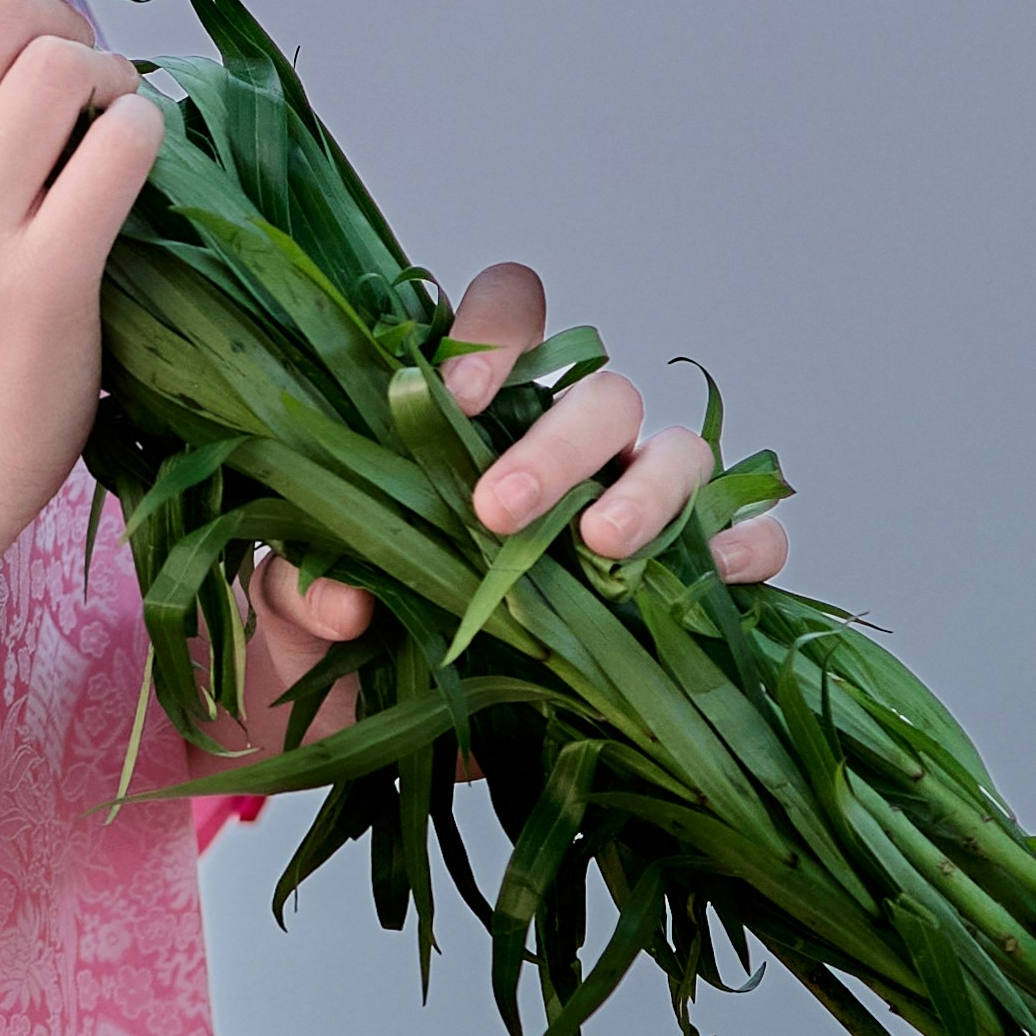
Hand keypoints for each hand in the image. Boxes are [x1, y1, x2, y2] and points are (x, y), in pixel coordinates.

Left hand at [247, 258, 790, 703]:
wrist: (376, 720)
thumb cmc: (338, 629)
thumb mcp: (291, 603)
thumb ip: (300, 582)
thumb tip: (341, 596)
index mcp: (476, 411)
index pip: (508, 316)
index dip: (489, 337)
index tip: (445, 401)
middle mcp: (567, 444)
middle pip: (602, 392)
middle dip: (557, 442)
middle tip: (495, 508)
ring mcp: (633, 506)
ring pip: (681, 454)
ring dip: (650, 491)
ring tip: (598, 547)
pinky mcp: (678, 585)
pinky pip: (745, 545)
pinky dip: (739, 554)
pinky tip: (700, 581)